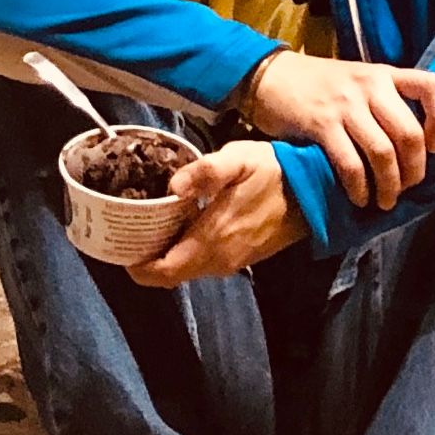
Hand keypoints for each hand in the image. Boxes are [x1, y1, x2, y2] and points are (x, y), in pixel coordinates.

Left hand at [127, 140, 306, 284]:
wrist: (315, 191)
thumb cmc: (273, 171)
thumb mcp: (238, 159)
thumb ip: (205, 172)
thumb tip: (172, 186)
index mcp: (212, 240)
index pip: (163, 272)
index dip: (136, 266)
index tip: (119, 246)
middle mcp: (219, 260)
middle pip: (170, 275)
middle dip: (145, 260)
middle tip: (128, 231)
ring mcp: (232, 261)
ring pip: (186, 271)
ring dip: (165, 256)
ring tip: (148, 224)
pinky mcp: (242, 257)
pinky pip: (203, 264)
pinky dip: (184, 252)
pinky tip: (180, 225)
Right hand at [240, 51, 434, 211]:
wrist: (270, 75)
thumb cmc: (319, 85)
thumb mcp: (359, 82)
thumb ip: (385, 104)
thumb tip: (414, 149)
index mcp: (385, 74)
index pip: (432, 87)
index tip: (434, 147)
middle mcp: (370, 85)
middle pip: (410, 134)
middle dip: (414, 170)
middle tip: (407, 188)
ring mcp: (346, 103)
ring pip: (383, 152)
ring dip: (388, 186)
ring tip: (384, 201)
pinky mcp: (321, 123)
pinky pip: (350, 163)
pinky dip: (359, 188)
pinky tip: (359, 197)